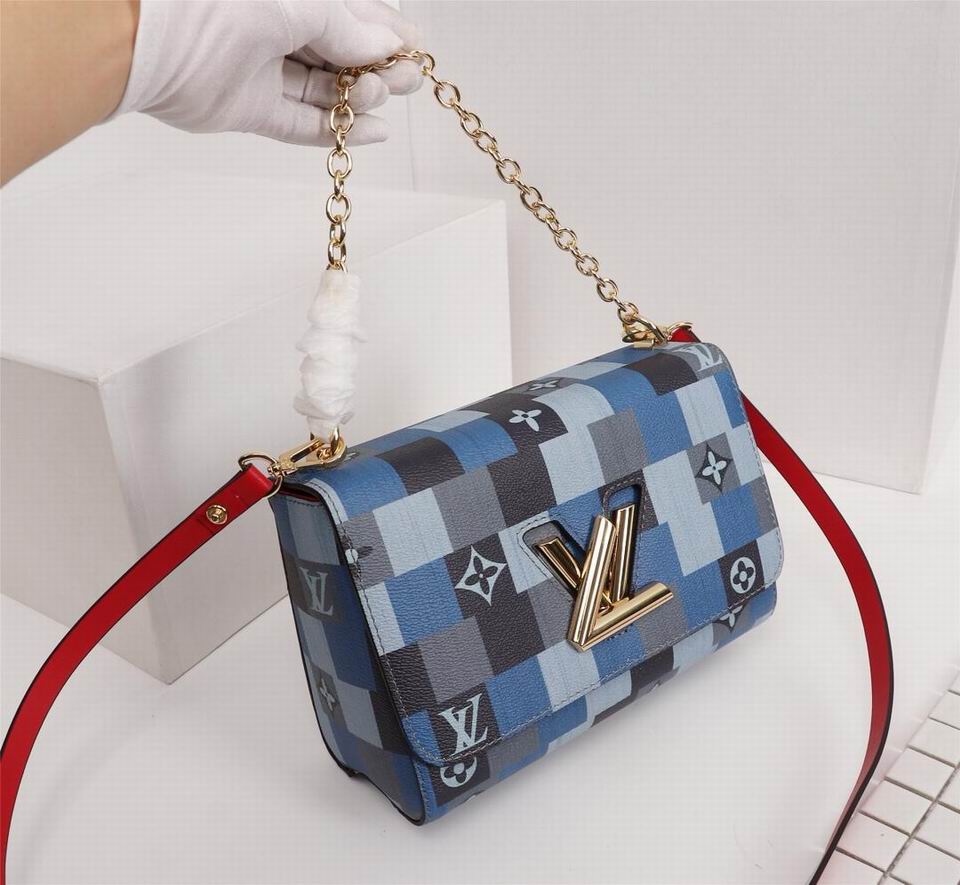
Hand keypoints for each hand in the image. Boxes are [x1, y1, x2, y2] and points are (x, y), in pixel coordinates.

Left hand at [114, 0, 422, 144]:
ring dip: (359, 97)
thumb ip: (345, 26)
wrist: (148, 41)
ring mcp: (263, 70)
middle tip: (405, 80)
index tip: (414, 48)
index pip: (348, 13)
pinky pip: (303, 122)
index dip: (384, 29)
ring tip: (380, 99)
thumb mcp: (298, 4)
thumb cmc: (214, 5)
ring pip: (325, 89)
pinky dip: (338, 129)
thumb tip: (383, 43)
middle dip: (377, 66)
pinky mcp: (251, 108)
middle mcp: (275, 28)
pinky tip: (372, 130)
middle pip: (340, 53)